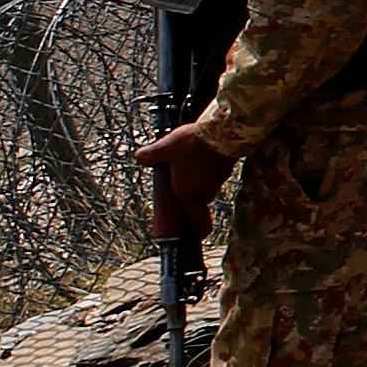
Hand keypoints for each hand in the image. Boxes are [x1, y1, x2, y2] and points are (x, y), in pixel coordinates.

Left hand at [136, 120, 227, 251]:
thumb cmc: (191, 145)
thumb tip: (139, 157)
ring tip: (189, 161)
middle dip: (191, 195)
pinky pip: (214, 173)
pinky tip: (201, 153)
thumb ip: (151, 155)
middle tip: (180, 184)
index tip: (200, 235)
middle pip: (198, 199)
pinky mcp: (226, 167)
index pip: (197, 219)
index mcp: (188, 193)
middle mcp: (205, 190)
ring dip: (199, 179)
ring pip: (206, 185)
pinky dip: (208, 168)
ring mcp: (218, 179)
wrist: (223, 131)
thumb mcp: (164, 148)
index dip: (199, 229)